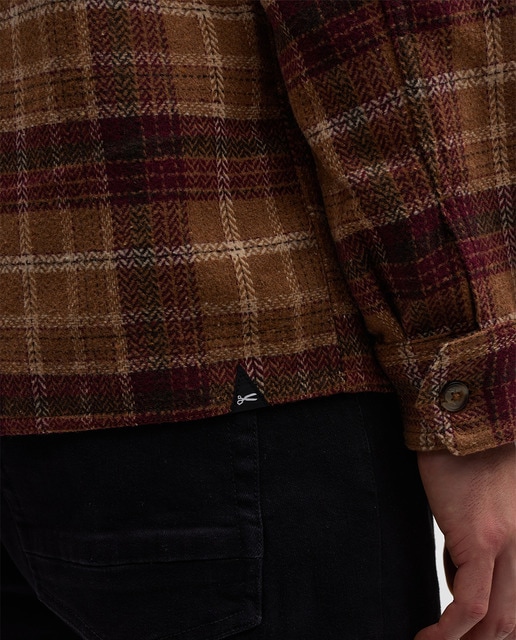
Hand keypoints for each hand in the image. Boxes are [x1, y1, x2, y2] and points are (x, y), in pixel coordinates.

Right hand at [415, 443, 515, 639]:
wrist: (459, 421)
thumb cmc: (466, 457)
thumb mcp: (483, 506)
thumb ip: (481, 541)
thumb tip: (460, 572)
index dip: (497, 634)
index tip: (469, 639)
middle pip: (514, 622)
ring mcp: (508, 545)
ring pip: (500, 622)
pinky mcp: (480, 539)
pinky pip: (471, 603)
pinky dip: (449, 630)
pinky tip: (429, 637)